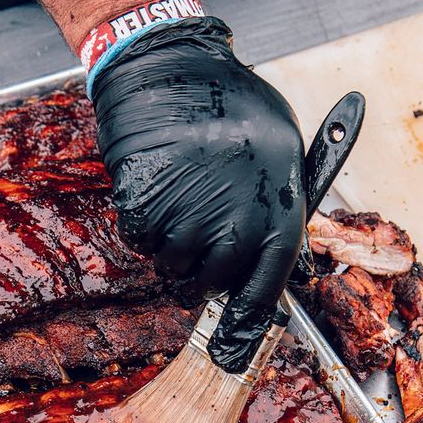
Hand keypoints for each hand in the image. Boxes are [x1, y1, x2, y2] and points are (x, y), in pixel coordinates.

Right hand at [91, 18, 305, 372]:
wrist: (173, 71)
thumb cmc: (232, 110)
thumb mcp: (280, 159)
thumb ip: (277, 216)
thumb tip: (282, 272)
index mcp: (276, 215)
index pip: (262, 292)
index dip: (243, 326)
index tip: (228, 351)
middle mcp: (234, 225)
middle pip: (206, 285)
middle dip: (197, 269)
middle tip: (195, 233)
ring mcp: (188, 220)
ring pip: (169, 266)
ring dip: (169, 243)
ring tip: (179, 196)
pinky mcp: (146, 210)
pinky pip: (140, 242)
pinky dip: (142, 223)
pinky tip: (157, 188)